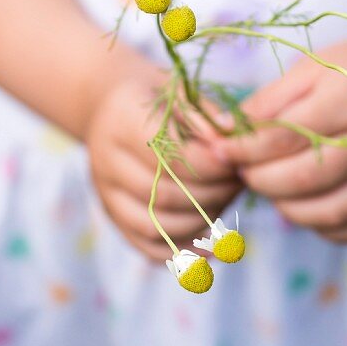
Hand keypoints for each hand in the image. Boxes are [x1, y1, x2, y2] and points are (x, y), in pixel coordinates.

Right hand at [85, 66, 243, 260]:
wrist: (111, 107)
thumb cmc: (157, 98)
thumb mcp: (180, 92)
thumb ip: (204, 116)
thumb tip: (229, 142)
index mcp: (122, 123)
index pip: (167, 156)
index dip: (210, 165)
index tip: (238, 161)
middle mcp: (107, 162)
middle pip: (163, 195)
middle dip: (212, 193)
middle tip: (240, 181)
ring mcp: (107, 195)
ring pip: (156, 226)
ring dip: (202, 222)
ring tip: (228, 201)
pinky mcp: (115, 217)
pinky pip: (149, 247)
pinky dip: (184, 253)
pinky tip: (213, 246)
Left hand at [217, 34, 346, 242]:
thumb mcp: (309, 70)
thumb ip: (268, 103)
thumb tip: (223, 133)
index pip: (287, 136)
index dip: (244, 148)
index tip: (218, 151)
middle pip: (309, 178)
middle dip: (262, 181)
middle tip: (243, 173)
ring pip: (332, 212)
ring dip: (289, 209)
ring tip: (271, 190)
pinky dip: (323, 227)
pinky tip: (306, 206)